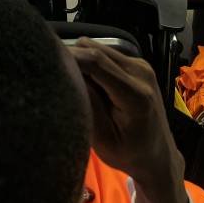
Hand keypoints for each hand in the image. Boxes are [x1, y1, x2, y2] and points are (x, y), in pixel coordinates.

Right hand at [70, 39, 186, 202]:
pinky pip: (104, 53)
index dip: (68, 57)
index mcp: (135, 94)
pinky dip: (90, 63)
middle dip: (71, 58)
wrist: (158, 155)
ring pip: (96, 47)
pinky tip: (88, 84)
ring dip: (80, 60)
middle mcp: (140, 72)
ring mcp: (140, 65)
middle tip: (56, 78)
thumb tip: (65, 73)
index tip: (44, 63)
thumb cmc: (129, 154)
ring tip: (74, 84)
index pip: (95, 61)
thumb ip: (87, 104)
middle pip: (93, 49)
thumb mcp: (102, 139)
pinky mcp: (135, 63)